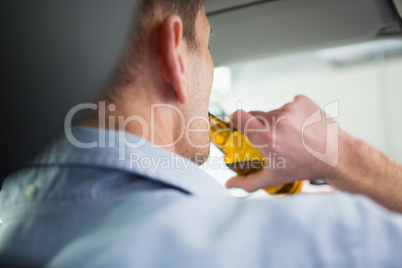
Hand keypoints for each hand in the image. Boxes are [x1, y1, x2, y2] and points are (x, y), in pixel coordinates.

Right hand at [226, 95, 343, 191]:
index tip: (238, 125)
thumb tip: (229, 185)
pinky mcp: (302, 101)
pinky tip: (301, 127)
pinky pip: (288, 105)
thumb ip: (248, 182)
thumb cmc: (304, 168)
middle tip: (272, 139)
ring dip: (277, 121)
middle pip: (255, 114)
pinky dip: (291, 114)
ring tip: (292, 136)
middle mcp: (277, 120)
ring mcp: (290, 108)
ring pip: (273, 111)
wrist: (337, 156)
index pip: (238, 116)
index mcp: (267, 138)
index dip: (235, 120)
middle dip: (259, 126)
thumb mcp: (274, 178)